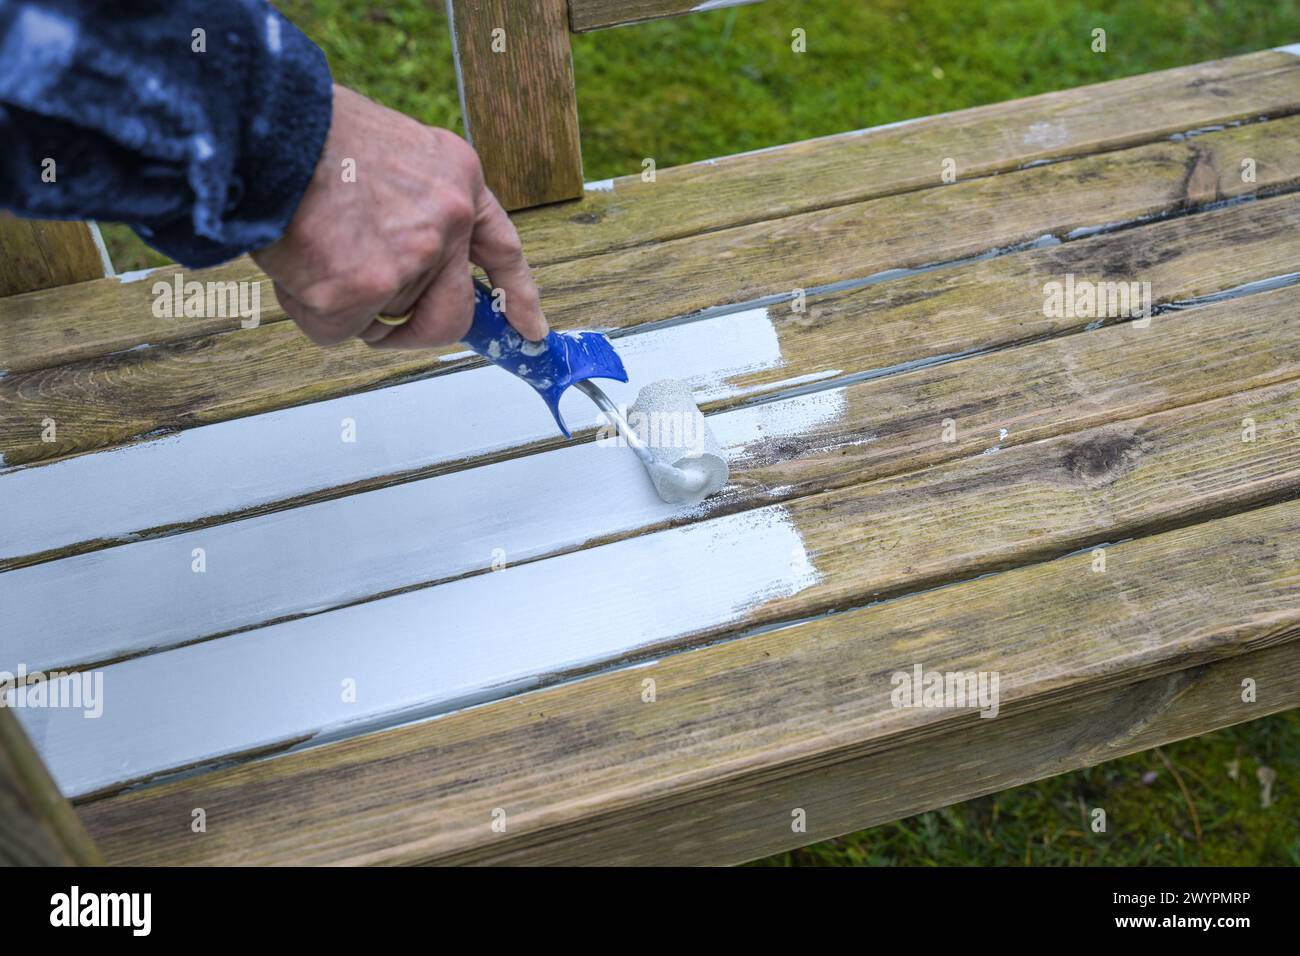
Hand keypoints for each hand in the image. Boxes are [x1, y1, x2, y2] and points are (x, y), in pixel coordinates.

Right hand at [252, 84, 547, 348]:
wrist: (262, 124)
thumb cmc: (313, 135)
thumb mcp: (394, 152)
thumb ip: (415, 205)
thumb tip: (408, 265)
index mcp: (458, 179)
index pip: (501, 249)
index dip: (518, 295)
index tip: (529, 330)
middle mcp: (447, 220)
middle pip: (450, 314)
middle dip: (416, 332)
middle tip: (385, 329)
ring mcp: (410, 258)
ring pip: (382, 318)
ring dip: (343, 301)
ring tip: (313, 248)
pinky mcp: (361, 290)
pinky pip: (339, 330)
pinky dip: (312, 310)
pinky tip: (297, 265)